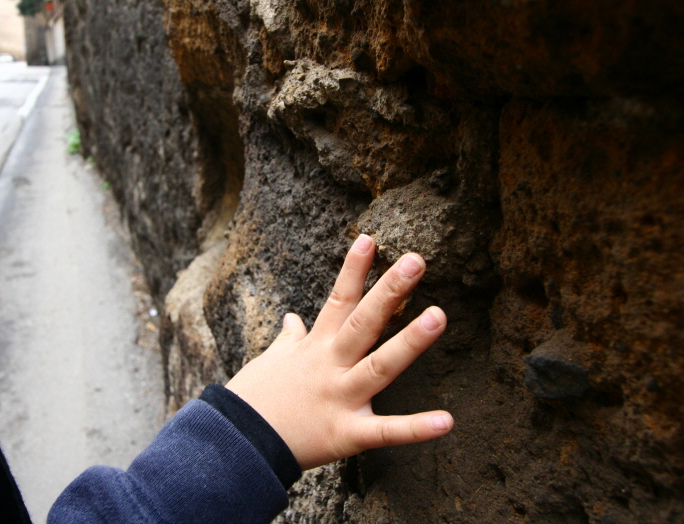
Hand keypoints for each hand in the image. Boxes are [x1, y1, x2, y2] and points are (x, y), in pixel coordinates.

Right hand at [225, 234, 452, 470]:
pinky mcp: (346, 434)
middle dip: (389, 290)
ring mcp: (340, 398)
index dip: (354, 269)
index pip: (338, 299)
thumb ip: (288, 340)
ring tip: (439, 316)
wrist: (236, 444)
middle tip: (416, 260)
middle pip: (363, 322)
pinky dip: (416, 429)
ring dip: (409, 342)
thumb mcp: (270, 362)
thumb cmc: (254, 399)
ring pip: (380, 366)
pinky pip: (385, 432)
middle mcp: (331, 366)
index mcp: (315, 348)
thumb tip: (291, 319)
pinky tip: (447, 421)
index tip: (370, 239)